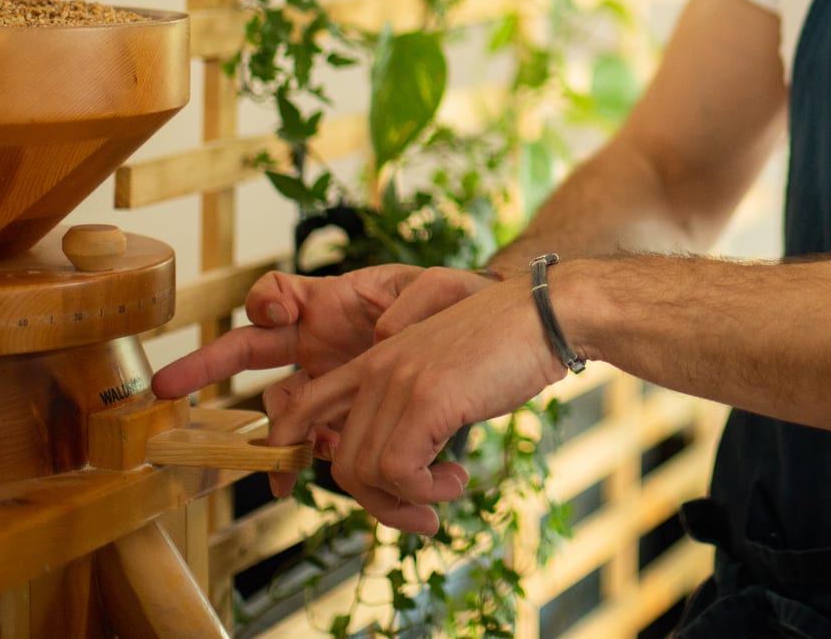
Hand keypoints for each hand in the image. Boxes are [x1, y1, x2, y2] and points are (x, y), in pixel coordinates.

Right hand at [150, 264, 494, 493]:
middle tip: (164, 386)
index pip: (277, 291)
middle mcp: (317, 340)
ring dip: (275, 433)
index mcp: (332, 301)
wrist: (488, 342)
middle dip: (204, 365)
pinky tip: (328, 462)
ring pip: (281, 405)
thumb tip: (386, 335)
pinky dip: (314, 451)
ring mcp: (327, 378)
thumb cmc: (457, 304)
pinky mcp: (348, 411)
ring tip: (279, 462)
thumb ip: (417, 300)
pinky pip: (316, 435)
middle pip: (248, 350)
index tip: (278, 313)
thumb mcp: (441, 287)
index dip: (266, 300)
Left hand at [267, 272, 570, 534]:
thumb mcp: (445, 377)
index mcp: (376, 359)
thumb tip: (402, 471)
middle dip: (380, 504)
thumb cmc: (507, 348)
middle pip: (343, 463)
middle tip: (422, 515)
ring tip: (447, 492)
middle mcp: (377, 368)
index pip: (301, 407)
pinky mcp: (426, 398)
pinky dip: (425, 491)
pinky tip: (457, 479)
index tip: (285, 489)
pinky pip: (399, 472)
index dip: (284, 453)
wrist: (546, 315)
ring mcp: (399, 381)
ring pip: (365, 473)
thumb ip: (414, 410)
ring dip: (407, 502)